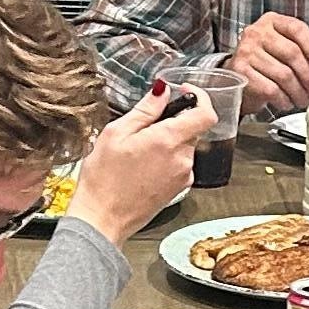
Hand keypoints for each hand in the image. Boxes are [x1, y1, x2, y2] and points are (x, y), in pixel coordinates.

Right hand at [67, 82, 211, 240]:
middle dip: (173, 122)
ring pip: (185, 146)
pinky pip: (180, 164)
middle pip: (192, 129)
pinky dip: (166, 159)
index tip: (185, 92)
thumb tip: (162, 91)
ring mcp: (184, 175)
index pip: (205, 113)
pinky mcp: (180, 188)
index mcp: (168, 140)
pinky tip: (143, 167)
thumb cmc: (104, 178)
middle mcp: (183, 158)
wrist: (103, 218)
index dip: (199, 97)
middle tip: (144, 128)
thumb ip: (145, 109)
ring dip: (167, 142)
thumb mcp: (117, 133)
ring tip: (138, 151)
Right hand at [229, 12, 308, 116]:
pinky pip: (270, 89)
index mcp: (273, 22)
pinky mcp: (240, 72)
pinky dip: (283, 99)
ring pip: (283, 74)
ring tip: (303, 99)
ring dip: (298, 92)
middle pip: (292, 53)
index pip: (297, 28)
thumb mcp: (293, 50)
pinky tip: (286, 102)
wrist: (240, 77)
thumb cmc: (269, 61)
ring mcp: (246, 51)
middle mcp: (257, 32)